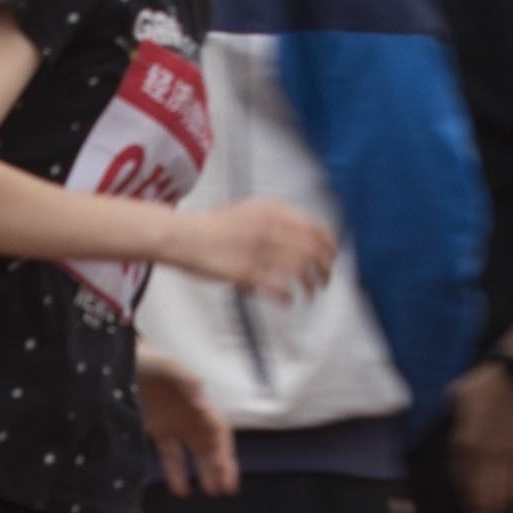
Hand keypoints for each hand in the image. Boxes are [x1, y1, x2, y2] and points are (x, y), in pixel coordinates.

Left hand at [137, 351, 238, 497]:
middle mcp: (189, 414)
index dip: (224, 451)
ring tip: (210, 491)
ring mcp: (174, 423)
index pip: (218, 430)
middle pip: (211, 444)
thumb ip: (187, 381)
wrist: (117, 360)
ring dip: (204, 472)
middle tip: (226, 488)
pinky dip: (176, 472)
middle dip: (221, 466)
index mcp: (196, 401)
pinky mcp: (156, 429)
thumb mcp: (167, 366)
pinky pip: (171, 455)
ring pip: (194, 453)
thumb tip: (202, 402)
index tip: (225, 469)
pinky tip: (180, 489)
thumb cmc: (145, 360)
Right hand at [159, 196, 332, 300]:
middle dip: (324, 269)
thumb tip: (297, 236)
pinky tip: (288, 301)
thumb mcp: (247, 211)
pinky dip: (288, 298)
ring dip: (310, 285)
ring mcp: (258, 250)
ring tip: (310, 293)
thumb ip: (273, 220)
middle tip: (324, 279)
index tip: (330, 257)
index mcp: (272, 211)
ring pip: (301, 270)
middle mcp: (269, 228)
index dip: (328, 246)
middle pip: (313, 251)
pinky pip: (279, 288)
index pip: (315, 228)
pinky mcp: (247, 272)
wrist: (182, 235)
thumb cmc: (210, 227)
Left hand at [446, 349, 512, 512]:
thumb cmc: (489, 381)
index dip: (470, 509)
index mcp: (466, 446)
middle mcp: (488, 457)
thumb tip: (451, 411)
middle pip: (486, 496)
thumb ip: (455, 412)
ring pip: (508, 489)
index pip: (466, 487)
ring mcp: (512, 456)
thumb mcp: (461, 396)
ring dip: (503, 504)